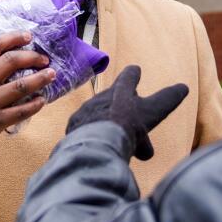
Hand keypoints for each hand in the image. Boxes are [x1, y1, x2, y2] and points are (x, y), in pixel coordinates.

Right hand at [0, 32, 55, 162]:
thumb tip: (16, 53)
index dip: (13, 38)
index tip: (28, 36)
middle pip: (11, 61)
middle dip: (32, 57)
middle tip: (44, 59)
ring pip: (21, 86)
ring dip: (40, 78)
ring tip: (51, 74)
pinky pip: (22, 111)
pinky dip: (35, 104)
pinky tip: (42, 99)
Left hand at [66, 65, 188, 160]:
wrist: (97, 142)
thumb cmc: (127, 134)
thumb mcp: (144, 143)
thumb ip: (146, 143)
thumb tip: (146, 152)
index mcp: (127, 94)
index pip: (134, 80)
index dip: (135, 75)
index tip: (135, 68)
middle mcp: (108, 96)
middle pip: (117, 88)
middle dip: (124, 86)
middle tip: (127, 84)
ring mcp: (89, 107)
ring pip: (100, 107)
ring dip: (107, 113)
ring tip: (110, 127)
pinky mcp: (76, 120)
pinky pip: (85, 122)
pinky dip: (91, 131)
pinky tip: (91, 141)